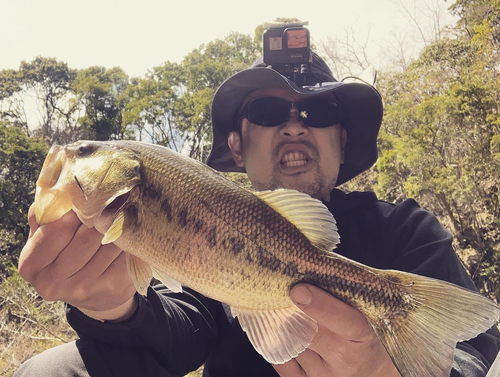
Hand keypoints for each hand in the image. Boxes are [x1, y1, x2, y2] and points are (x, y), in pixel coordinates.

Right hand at [18, 204, 136, 321]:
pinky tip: (131, 231)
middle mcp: (53, 281)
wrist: (94, 295)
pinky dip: (130, 239)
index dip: (76, 210)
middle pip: (86, 236)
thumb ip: (46, 216)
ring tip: (124, 212)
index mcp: (31, 264)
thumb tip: (60, 189)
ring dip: (119, 226)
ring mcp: (83, 287)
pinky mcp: (111, 287)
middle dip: (101, 216)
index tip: (89, 196)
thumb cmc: (66, 256)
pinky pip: (125, 254)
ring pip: (108, 243)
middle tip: (113, 198)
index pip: (57, 229)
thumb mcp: (46, 238)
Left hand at [273, 284, 400, 376]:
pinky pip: (279, 360)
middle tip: (279, 291)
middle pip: (306, 332)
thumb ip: (341, 293)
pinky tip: (279, 330)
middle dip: (290, 311)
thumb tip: (310, 268)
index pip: (339, 319)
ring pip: (290, 344)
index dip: (317, 303)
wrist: (374, 369)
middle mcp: (342, 361)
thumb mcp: (365, 311)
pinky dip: (275, 342)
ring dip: (282, 325)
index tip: (297, 289)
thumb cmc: (368, 332)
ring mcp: (323, 376)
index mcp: (362, 335)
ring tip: (280, 309)